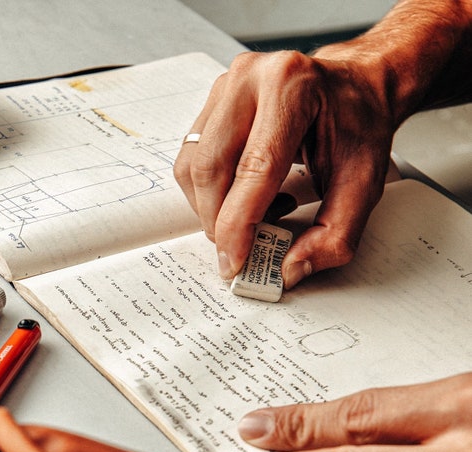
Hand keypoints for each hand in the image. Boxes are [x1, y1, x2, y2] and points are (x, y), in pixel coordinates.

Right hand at [174, 48, 396, 288]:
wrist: (356, 84)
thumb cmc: (357, 126)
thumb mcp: (364, 184)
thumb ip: (334, 235)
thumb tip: (288, 271)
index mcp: (293, 88)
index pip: (253, 170)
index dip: (238, 225)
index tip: (235, 264)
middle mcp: (250, 78)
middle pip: (210, 170)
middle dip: (219, 223)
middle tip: (242, 249)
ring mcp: (224, 86)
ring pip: (192, 169)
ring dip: (212, 209)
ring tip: (256, 213)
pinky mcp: (210, 102)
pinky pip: (190, 161)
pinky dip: (210, 193)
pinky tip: (245, 194)